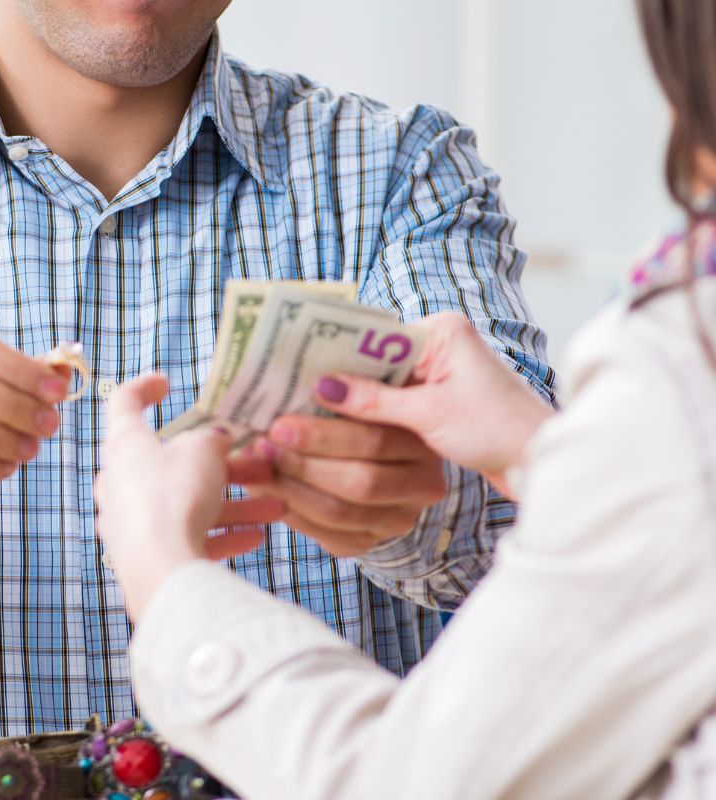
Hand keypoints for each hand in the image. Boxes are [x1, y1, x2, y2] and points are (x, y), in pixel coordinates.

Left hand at [95, 374, 283, 620]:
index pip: (124, 402)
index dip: (145, 387)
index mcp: (124, 445)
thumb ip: (213, 439)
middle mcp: (119, 482)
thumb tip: (217, 440)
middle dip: (218, 464)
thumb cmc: (175, 498)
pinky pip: (187, 537)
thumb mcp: (205, 452)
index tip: (167, 383)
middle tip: (255, 464)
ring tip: (275, 507)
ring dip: (233, 504)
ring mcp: (130, 522)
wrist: (161, 573)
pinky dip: (221, 534)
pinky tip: (257, 538)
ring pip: (186, 504)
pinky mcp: (145, 556)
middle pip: (170, 462)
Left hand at [243, 413, 447, 556]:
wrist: (378, 465)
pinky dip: (291, 513)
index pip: (375, 441)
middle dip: (302, 464)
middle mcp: (422, 487)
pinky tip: (264, 492)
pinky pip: (326, 534)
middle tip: (263, 446)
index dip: (323, 435)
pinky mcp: (369, 543)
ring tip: (256, 468)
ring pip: (339, 512)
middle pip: (358, 482)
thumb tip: (299, 390)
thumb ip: (345, 395)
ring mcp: (397, 520)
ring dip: (290, 489)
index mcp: (424, 443)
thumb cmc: (364, 419)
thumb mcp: (366, 402)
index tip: (280, 422)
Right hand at [312, 312, 553, 497]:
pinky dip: (370, 414)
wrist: (538, 461)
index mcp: (440, 330)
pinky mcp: (435, 395)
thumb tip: (323, 387)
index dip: (335, 354)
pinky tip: (340, 427)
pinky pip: (391, 399)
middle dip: (338, 378)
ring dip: (351, 400)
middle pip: (372, 357)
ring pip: (378, 381)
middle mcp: (436, 342)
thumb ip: (373, 400)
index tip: (297, 369)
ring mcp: (435, 369)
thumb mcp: (429, 414)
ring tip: (308, 412)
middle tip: (294, 394)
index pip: (373, 336)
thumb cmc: (497, 430)